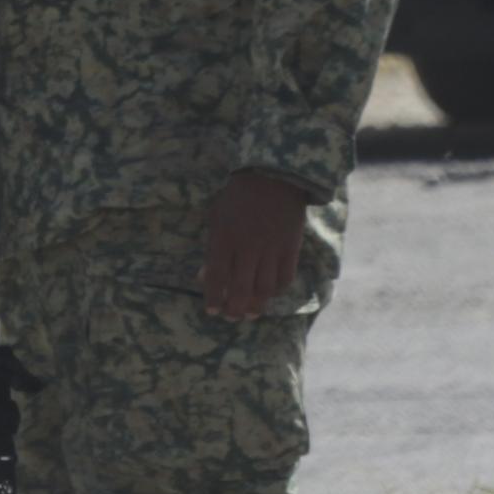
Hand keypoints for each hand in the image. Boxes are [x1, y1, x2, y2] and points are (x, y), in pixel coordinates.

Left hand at [200, 169, 312, 320]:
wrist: (274, 176)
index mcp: (225, 238)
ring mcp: (271, 249)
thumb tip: (203, 277)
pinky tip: (269, 293)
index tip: (212, 311)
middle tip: (232, 317)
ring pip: (264, 289)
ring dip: (256, 306)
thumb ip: (211, 249)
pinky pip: (285, 278)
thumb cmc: (238, 197)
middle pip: (240, 289)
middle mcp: (247, 247)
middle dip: (234, 309)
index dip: (213, 298)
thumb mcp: (216, 218)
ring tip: (250, 313)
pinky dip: (277, 291)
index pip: (216, 277)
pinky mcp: (290, 248)